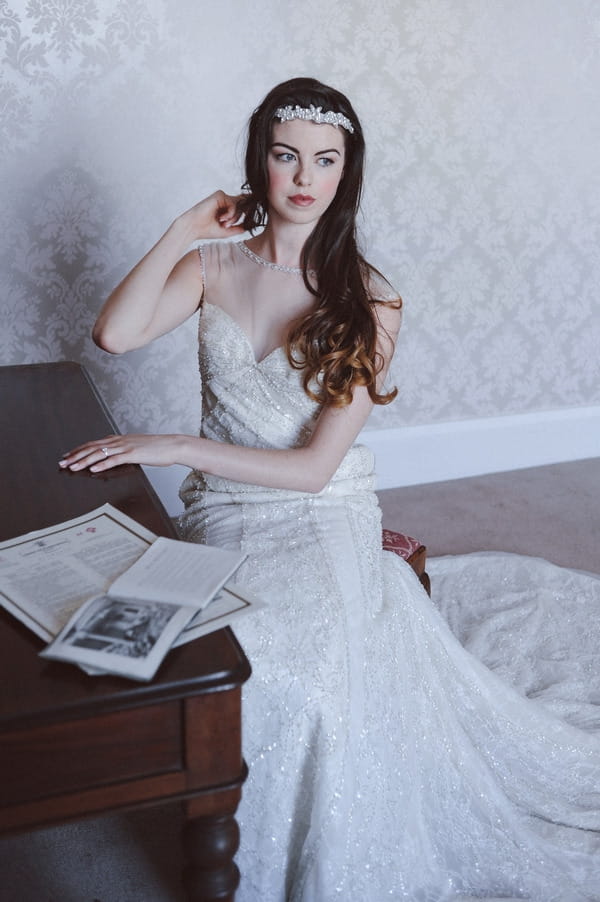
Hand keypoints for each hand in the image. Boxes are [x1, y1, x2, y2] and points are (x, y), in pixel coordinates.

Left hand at [59, 434, 185, 472]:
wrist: (173, 445)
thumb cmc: (157, 448)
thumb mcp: (137, 448)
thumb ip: (124, 451)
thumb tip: (114, 457)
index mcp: (119, 439)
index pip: (94, 444)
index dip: (79, 449)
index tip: (68, 455)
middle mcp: (119, 441)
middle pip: (92, 447)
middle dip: (76, 455)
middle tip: (62, 462)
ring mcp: (126, 447)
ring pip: (100, 453)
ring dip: (84, 460)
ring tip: (73, 467)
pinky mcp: (133, 454)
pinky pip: (114, 459)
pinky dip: (102, 464)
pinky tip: (93, 469)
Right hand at [183, 191, 245, 239]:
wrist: (193, 228)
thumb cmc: (207, 231)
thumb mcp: (228, 231)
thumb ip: (239, 227)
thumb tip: (251, 225)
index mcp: (227, 208)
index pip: (243, 207)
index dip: (248, 213)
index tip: (248, 221)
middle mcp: (225, 201)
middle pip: (243, 205)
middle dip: (239, 217)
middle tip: (228, 225)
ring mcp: (223, 197)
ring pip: (239, 204)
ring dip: (234, 216)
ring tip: (224, 223)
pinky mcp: (220, 194)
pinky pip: (233, 202)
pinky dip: (230, 212)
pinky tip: (222, 218)